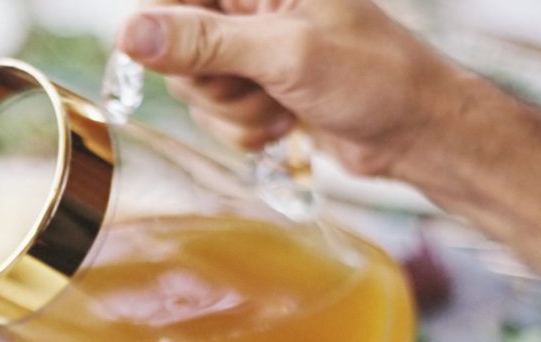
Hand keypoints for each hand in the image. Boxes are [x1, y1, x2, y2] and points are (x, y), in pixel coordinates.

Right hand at [115, 0, 457, 178]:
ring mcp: (246, 47)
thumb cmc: (369, 76)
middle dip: (211, 82)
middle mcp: (245, 5)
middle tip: (259, 84)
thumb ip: (203, 42)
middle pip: (173, 45)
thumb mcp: (283, 55)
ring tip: (282, 105)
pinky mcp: (250, 86)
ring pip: (191, 87)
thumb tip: (131, 31)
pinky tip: (283, 121)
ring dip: (232, 113)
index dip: (161, 27)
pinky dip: (242, 131)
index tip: (177, 58)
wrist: (409, 129)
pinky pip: (212, 115)